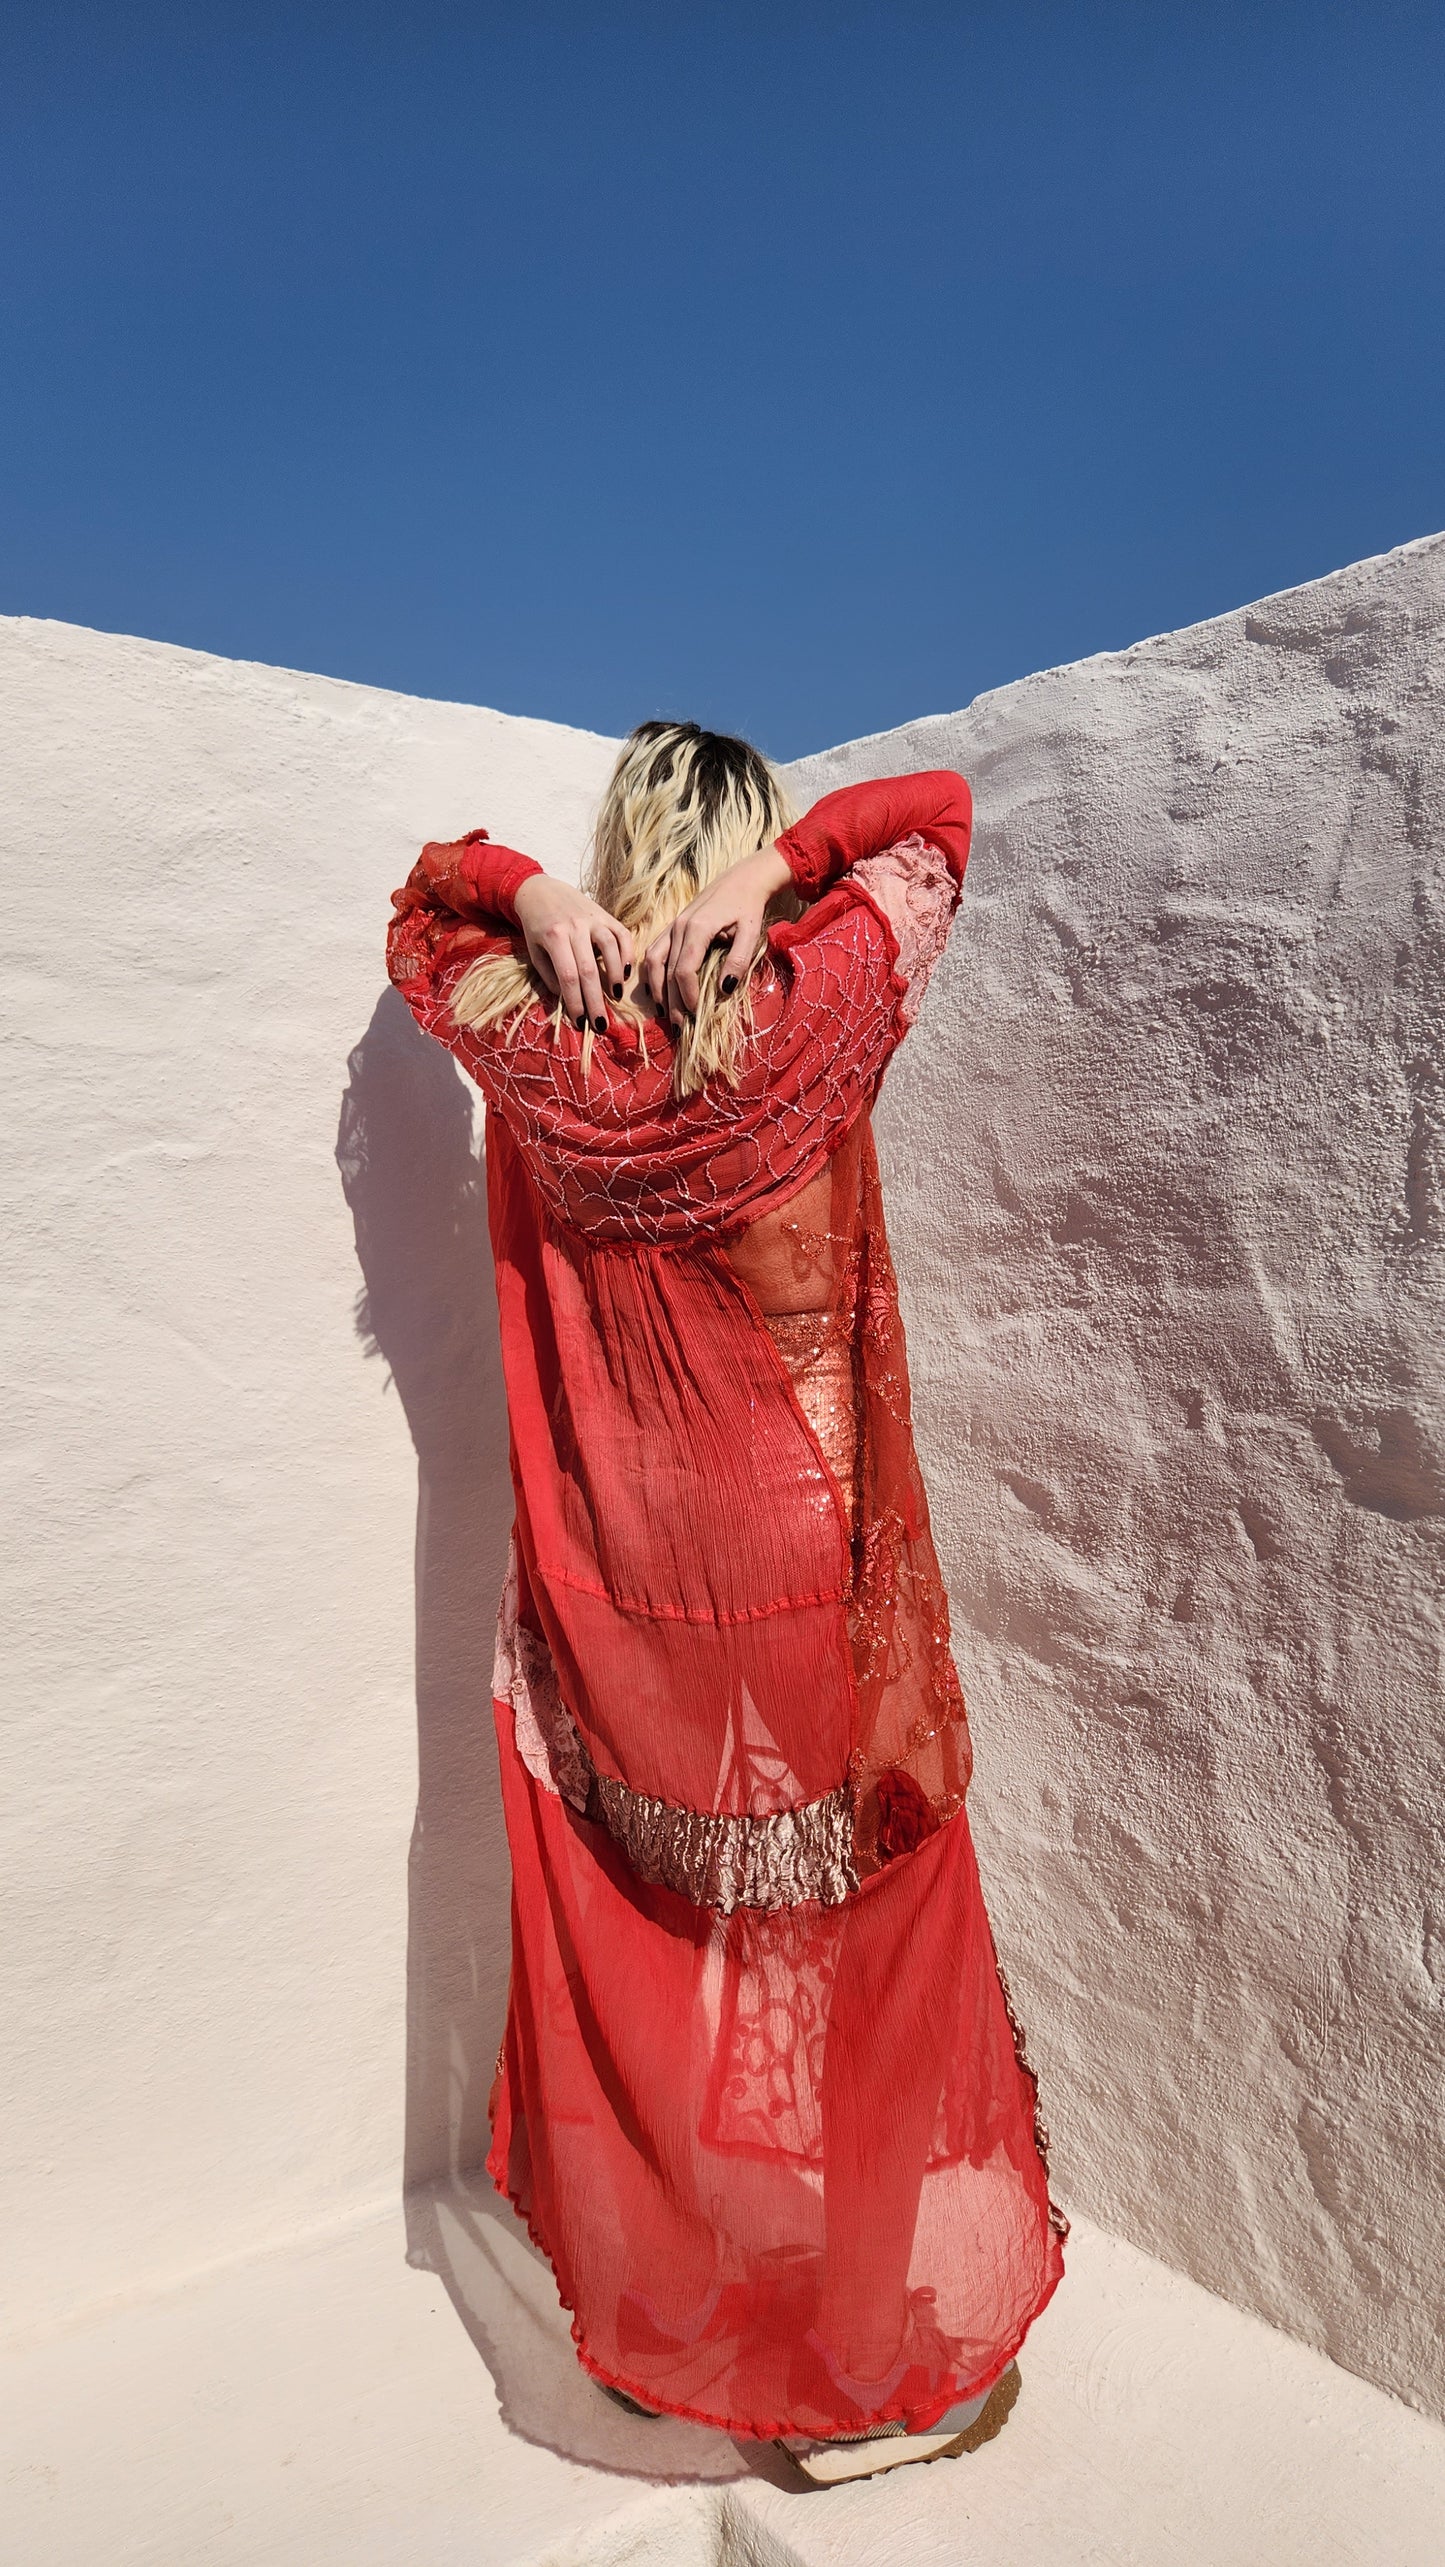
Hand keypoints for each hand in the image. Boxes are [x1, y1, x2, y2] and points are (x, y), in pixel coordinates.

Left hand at [512, 875, 634, 1030]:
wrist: (541, 891)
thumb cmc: (537, 927)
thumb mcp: (535, 951)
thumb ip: (550, 975)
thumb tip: (568, 1000)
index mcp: (554, 936)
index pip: (568, 976)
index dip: (575, 1001)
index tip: (580, 1021)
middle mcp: (575, 926)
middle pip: (589, 969)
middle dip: (595, 1000)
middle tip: (601, 1024)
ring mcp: (593, 918)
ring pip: (611, 949)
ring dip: (615, 976)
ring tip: (615, 996)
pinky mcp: (606, 914)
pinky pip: (622, 934)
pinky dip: (628, 954)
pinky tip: (626, 973)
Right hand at [644, 844, 792, 1020]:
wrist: (742, 880)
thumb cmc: (749, 907)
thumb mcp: (751, 934)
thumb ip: (738, 960)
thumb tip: (724, 989)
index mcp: (698, 928)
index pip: (683, 970)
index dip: (688, 995)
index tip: (696, 1014)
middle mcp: (679, 927)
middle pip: (667, 971)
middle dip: (672, 1001)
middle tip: (680, 1026)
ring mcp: (673, 926)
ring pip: (653, 961)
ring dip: (657, 989)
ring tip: (666, 1011)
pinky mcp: (672, 926)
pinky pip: (654, 951)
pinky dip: (652, 973)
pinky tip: (659, 990)